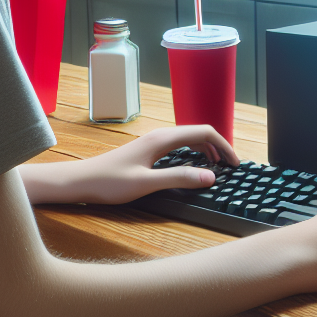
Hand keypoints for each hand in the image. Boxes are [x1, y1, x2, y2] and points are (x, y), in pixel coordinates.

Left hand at [19, 126, 238, 205]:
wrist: (81, 181)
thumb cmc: (110, 183)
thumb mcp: (146, 184)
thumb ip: (179, 178)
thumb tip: (210, 177)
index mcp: (163, 139)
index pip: (204, 132)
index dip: (224, 146)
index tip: (235, 163)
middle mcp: (160, 135)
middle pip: (199, 132)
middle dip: (219, 146)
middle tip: (231, 166)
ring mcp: (154, 141)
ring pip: (189, 138)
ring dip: (207, 149)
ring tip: (218, 166)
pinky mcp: (148, 149)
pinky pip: (179, 144)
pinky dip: (194, 152)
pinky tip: (194, 165)